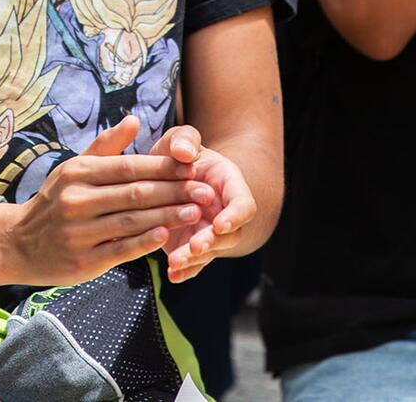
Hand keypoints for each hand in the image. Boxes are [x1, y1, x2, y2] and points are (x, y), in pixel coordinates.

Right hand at [6, 115, 213, 287]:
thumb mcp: (74, 167)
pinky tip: (166, 237)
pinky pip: (120, 250)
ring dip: (167, 216)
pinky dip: (144, 243)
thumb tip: (135, 119)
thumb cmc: (56, 201)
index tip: (193, 168)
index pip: (129, 167)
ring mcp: (78, 232)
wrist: (18, 243)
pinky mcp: (82, 261)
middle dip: (174, 192)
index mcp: (79, 172)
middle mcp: (77, 200)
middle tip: (204, 191)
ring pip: (131, 221)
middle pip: (135, 194)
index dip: (164, 168)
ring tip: (195, 212)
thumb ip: (107, 145)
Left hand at [148, 125, 255, 282]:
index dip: (234, 216)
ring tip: (175, 262)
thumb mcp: (181, 138)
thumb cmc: (181, 154)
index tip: (219, 224)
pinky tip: (173, 276)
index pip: (243, 204)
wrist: (172, 174)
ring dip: (195, 259)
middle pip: (229, 234)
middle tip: (195, 246)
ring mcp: (209, 232)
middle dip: (213, 242)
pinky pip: (194, 264)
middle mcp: (224, 212)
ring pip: (211, 252)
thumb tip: (184, 152)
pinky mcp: (191, 246)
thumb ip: (184, 139)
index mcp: (229, 184)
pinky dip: (185, 271)